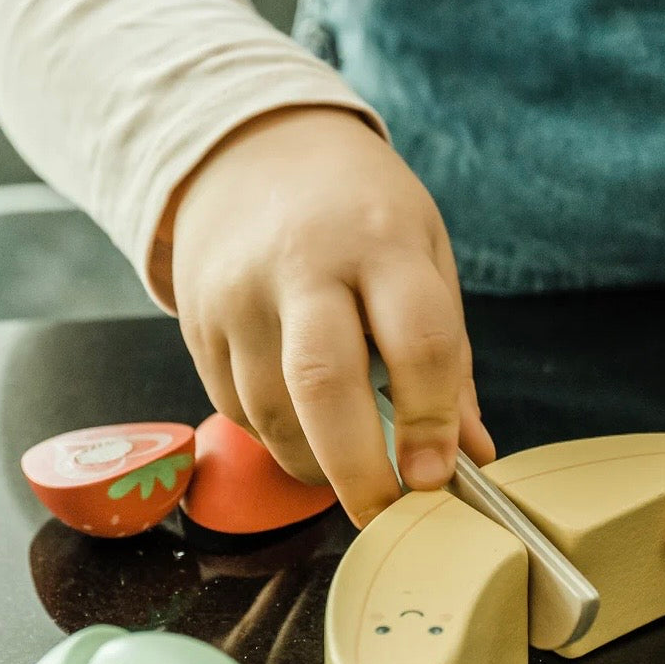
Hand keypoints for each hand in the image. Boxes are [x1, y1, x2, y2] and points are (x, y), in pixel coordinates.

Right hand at [167, 107, 493, 526]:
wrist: (250, 148)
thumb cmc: (361, 211)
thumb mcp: (425, 257)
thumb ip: (448, 359)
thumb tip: (471, 455)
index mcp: (382, 241)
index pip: (417, 342)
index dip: (432, 421)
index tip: (438, 478)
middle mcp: (302, 264)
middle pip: (323, 384)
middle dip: (358, 471)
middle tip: (385, 516)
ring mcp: (237, 293)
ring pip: (269, 412)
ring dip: (314, 464)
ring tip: (348, 470)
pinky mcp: (194, 320)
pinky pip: (234, 407)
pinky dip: (274, 437)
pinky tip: (302, 427)